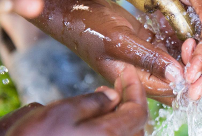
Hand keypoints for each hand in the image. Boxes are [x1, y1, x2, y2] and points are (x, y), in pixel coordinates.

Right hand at [6, 66, 146, 135]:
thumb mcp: (63, 111)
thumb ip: (94, 103)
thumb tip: (114, 95)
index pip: (138, 111)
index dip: (136, 88)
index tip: (127, 71)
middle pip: (136, 124)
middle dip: (131, 100)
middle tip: (119, 81)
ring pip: (125, 133)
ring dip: (122, 114)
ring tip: (106, 95)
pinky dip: (112, 125)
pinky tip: (97, 115)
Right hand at [29, 0, 186, 103]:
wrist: (75, 8)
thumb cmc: (90, 26)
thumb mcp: (119, 41)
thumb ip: (148, 58)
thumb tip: (177, 74)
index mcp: (133, 80)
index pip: (168, 90)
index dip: (187, 78)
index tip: (194, 57)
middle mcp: (141, 73)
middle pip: (175, 79)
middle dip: (189, 65)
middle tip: (193, 44)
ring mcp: (144, 58)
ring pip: (174, 62)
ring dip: (185, 52)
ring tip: (190, 36)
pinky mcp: (146, 43)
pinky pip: (168, 46)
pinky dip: (176, 39)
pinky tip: (180, 28)